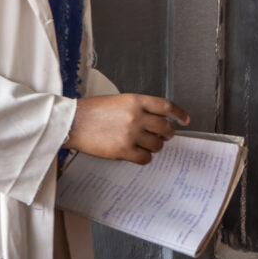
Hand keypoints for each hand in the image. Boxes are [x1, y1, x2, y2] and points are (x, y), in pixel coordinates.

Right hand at [64, 94, 189, 164]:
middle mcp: (136, 116)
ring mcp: (131, 134)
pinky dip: (145, 157)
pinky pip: (145, 158)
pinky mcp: (123, 150)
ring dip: (156, 146)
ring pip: (157, 144)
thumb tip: (156, 119)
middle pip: (165, 127)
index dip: (179, 114)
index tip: (185, 120)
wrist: (72, 122)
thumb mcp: (120, 101)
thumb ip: (138, 108)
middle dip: (168, 133)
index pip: (166, 106)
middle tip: (166, 135)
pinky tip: (140, 154)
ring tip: (149, 144)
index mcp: (136, 101)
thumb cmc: (93, 111)